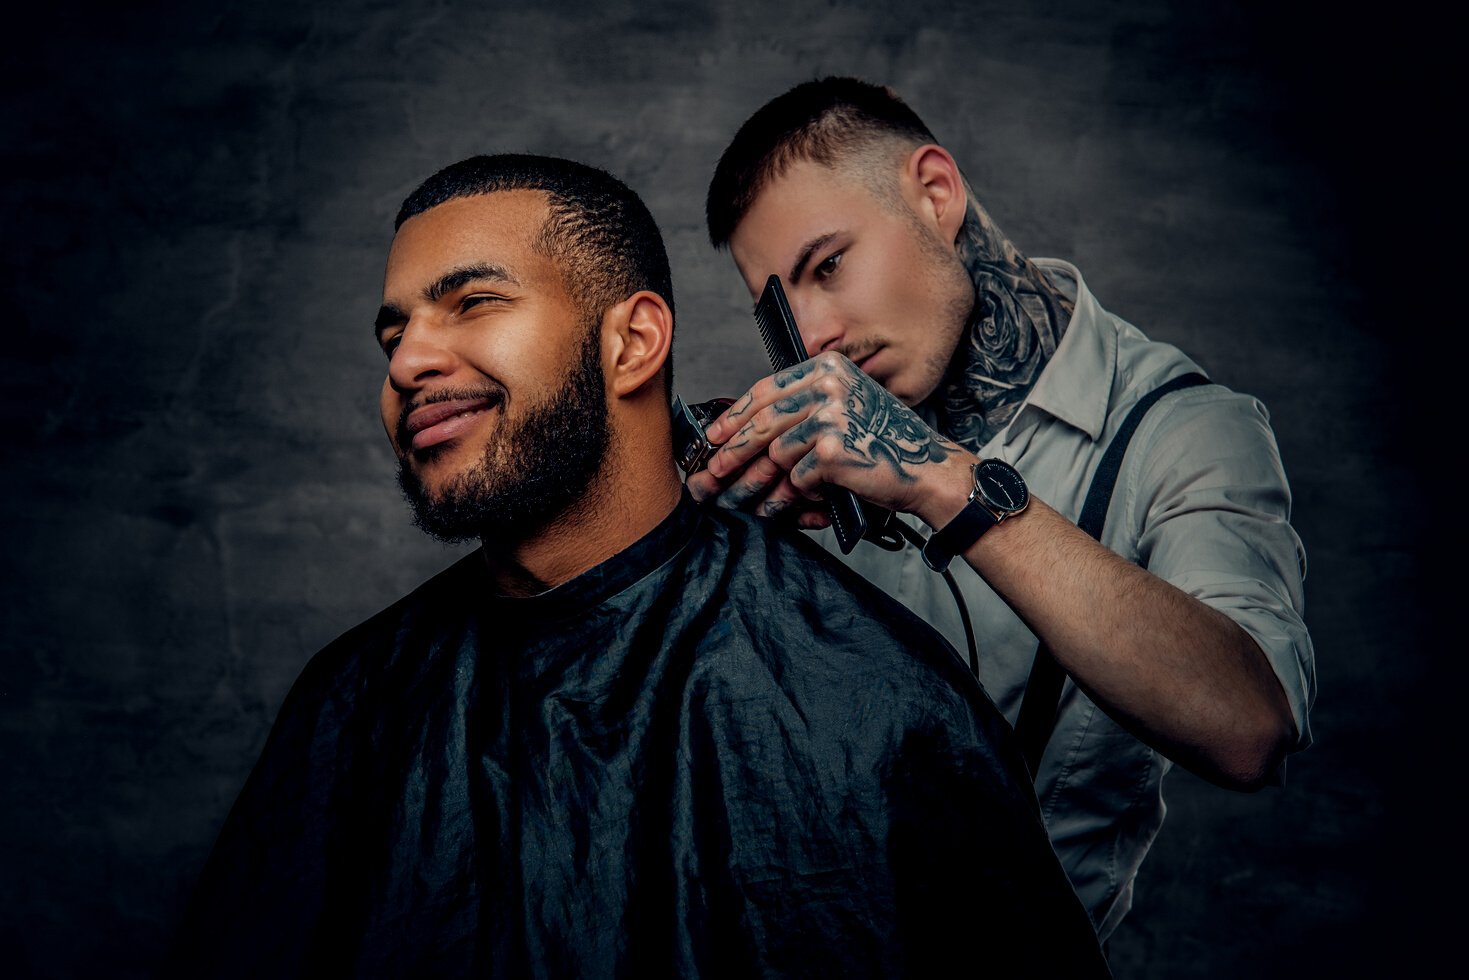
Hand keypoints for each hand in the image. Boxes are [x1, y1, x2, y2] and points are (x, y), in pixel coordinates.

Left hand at [685, 351, 971, 526]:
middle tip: (714, 472)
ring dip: (770, 481)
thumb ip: (802, 411)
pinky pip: (798, 475)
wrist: (927, 469)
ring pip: (777, 452)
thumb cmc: (885, 443)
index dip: (736, 415)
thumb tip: (744, 430)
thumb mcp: (844, 410)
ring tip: (763, 498)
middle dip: (733, 451)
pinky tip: (808, 499)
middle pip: (764, 420)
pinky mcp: (832, 448)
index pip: (767, 390)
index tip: (715, 435)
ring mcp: (831, 415)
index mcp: (828, 369)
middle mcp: (829, 385)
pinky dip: (801, 492)